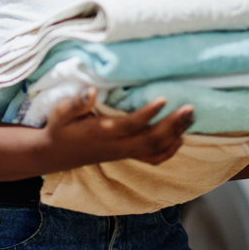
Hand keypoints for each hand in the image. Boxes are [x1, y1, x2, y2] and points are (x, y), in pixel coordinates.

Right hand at [41, 88, 194, 168]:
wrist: (57, 154)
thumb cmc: (61, 128)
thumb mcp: (61, 113)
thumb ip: (76, 103)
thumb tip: (92, 91)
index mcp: (101, 132)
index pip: (129, 125)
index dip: (147, 114)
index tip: (164, 98)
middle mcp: (116, 146)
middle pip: (150, 140)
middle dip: (172, 125)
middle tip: (189, 108)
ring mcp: (123, 153)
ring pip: (155, 149)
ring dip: (176, 134)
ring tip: (190, 117)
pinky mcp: (127, 155)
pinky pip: (153, 158)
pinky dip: (170, 150)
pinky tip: (180, 137)